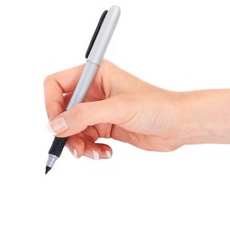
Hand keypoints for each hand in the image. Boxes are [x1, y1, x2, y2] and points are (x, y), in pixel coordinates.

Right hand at [44, 60, 182, 158]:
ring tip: (93, 152)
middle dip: (66, 131)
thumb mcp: (118, 108)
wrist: (178, 124)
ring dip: (78, 144)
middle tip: (75, 147)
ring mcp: (100, 111)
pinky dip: (91, 149)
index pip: (57, 85)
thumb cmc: (157, 106)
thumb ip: (84, 115)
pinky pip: (86, 140)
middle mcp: (95, 92)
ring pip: (73, 129)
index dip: (51, 105)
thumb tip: (55, 125)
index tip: (57, 125)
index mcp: (96, 75)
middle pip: (62, 111)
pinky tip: (105, 153)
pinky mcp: (107, 127)